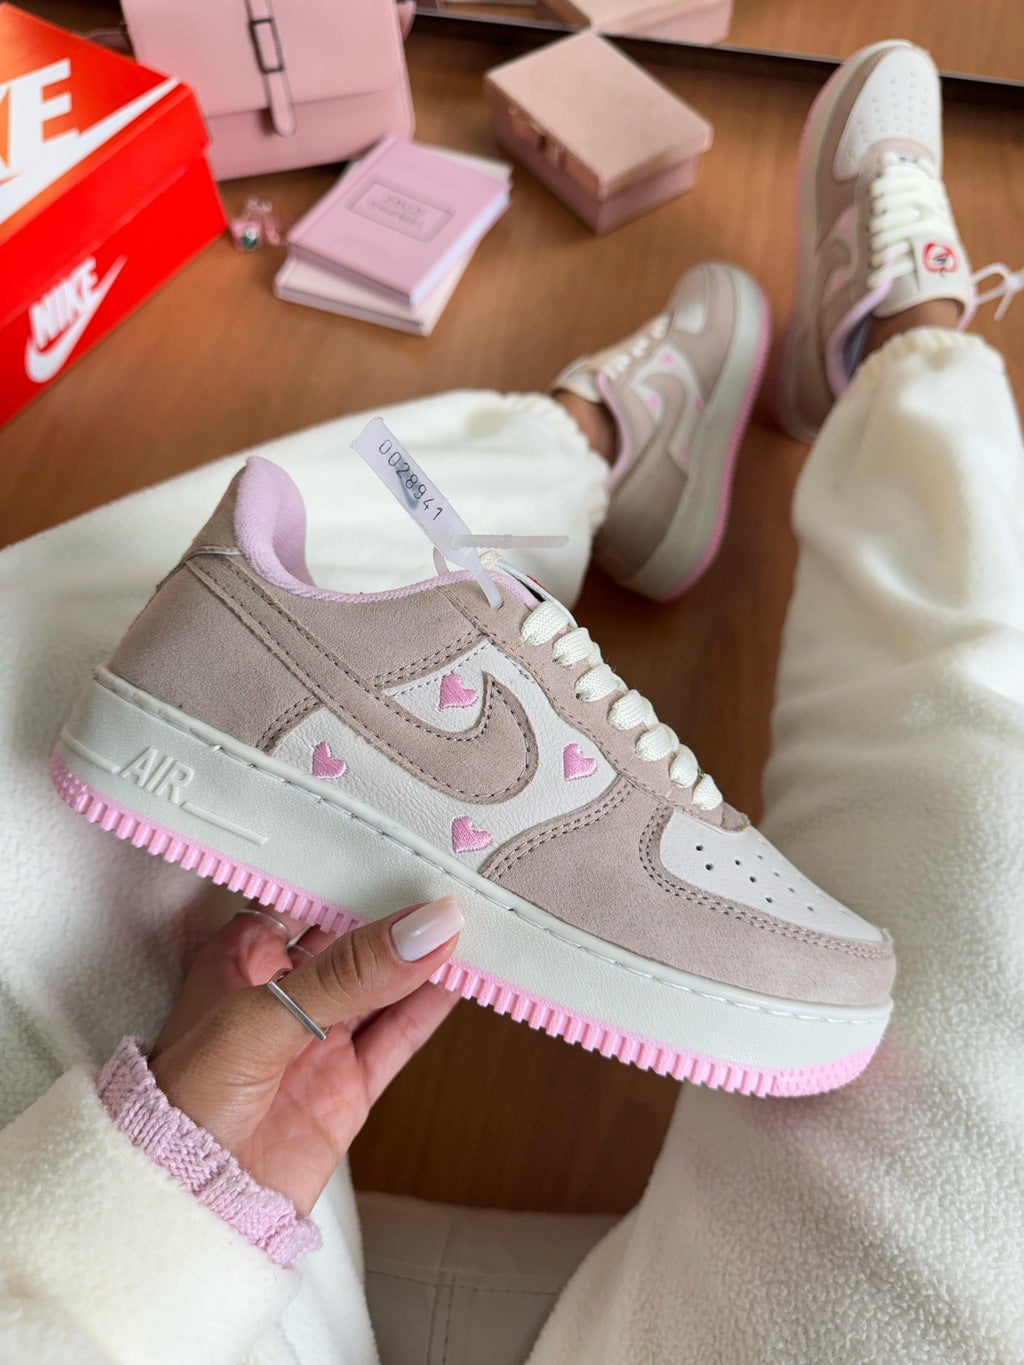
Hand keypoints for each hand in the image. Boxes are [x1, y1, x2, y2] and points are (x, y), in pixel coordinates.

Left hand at [149, 896, 462, 1215]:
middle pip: (354, 940)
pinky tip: (462, 979)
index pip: (307, 900)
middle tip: (449, 883)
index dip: (353, 876)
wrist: (181, 1212)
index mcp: (243, 960)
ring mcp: (318, 1041)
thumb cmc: (180, 1108)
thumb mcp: (261, 1019)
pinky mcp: (347, 1086)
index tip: (402, 852)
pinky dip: (432, 1007)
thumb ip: (347, 974)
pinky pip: (399, 1035)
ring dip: (423, 958)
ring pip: (384, 985)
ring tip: (469, 923)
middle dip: (398, 914)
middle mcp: (283, 995)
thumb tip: (420, 929)